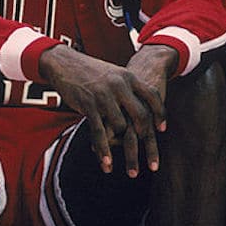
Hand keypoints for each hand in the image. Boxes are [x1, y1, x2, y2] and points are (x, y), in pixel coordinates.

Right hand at [39, 44, 166, 176]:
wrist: (64, 63)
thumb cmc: (90, 70)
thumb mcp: (114, 73)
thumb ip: (127, 87)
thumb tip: (142, 104)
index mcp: (128, 77)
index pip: (152, 95)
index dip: (160, 113)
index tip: (162, 129)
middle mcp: (119, 86)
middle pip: (141, 115)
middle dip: (144, 135)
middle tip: (143, 148)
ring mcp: (104, 96)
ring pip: (121, 126)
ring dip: (119, 141)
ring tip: (117, 150)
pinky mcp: (88, 105)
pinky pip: (100, 132)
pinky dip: (104, 149)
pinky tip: (107, 163)